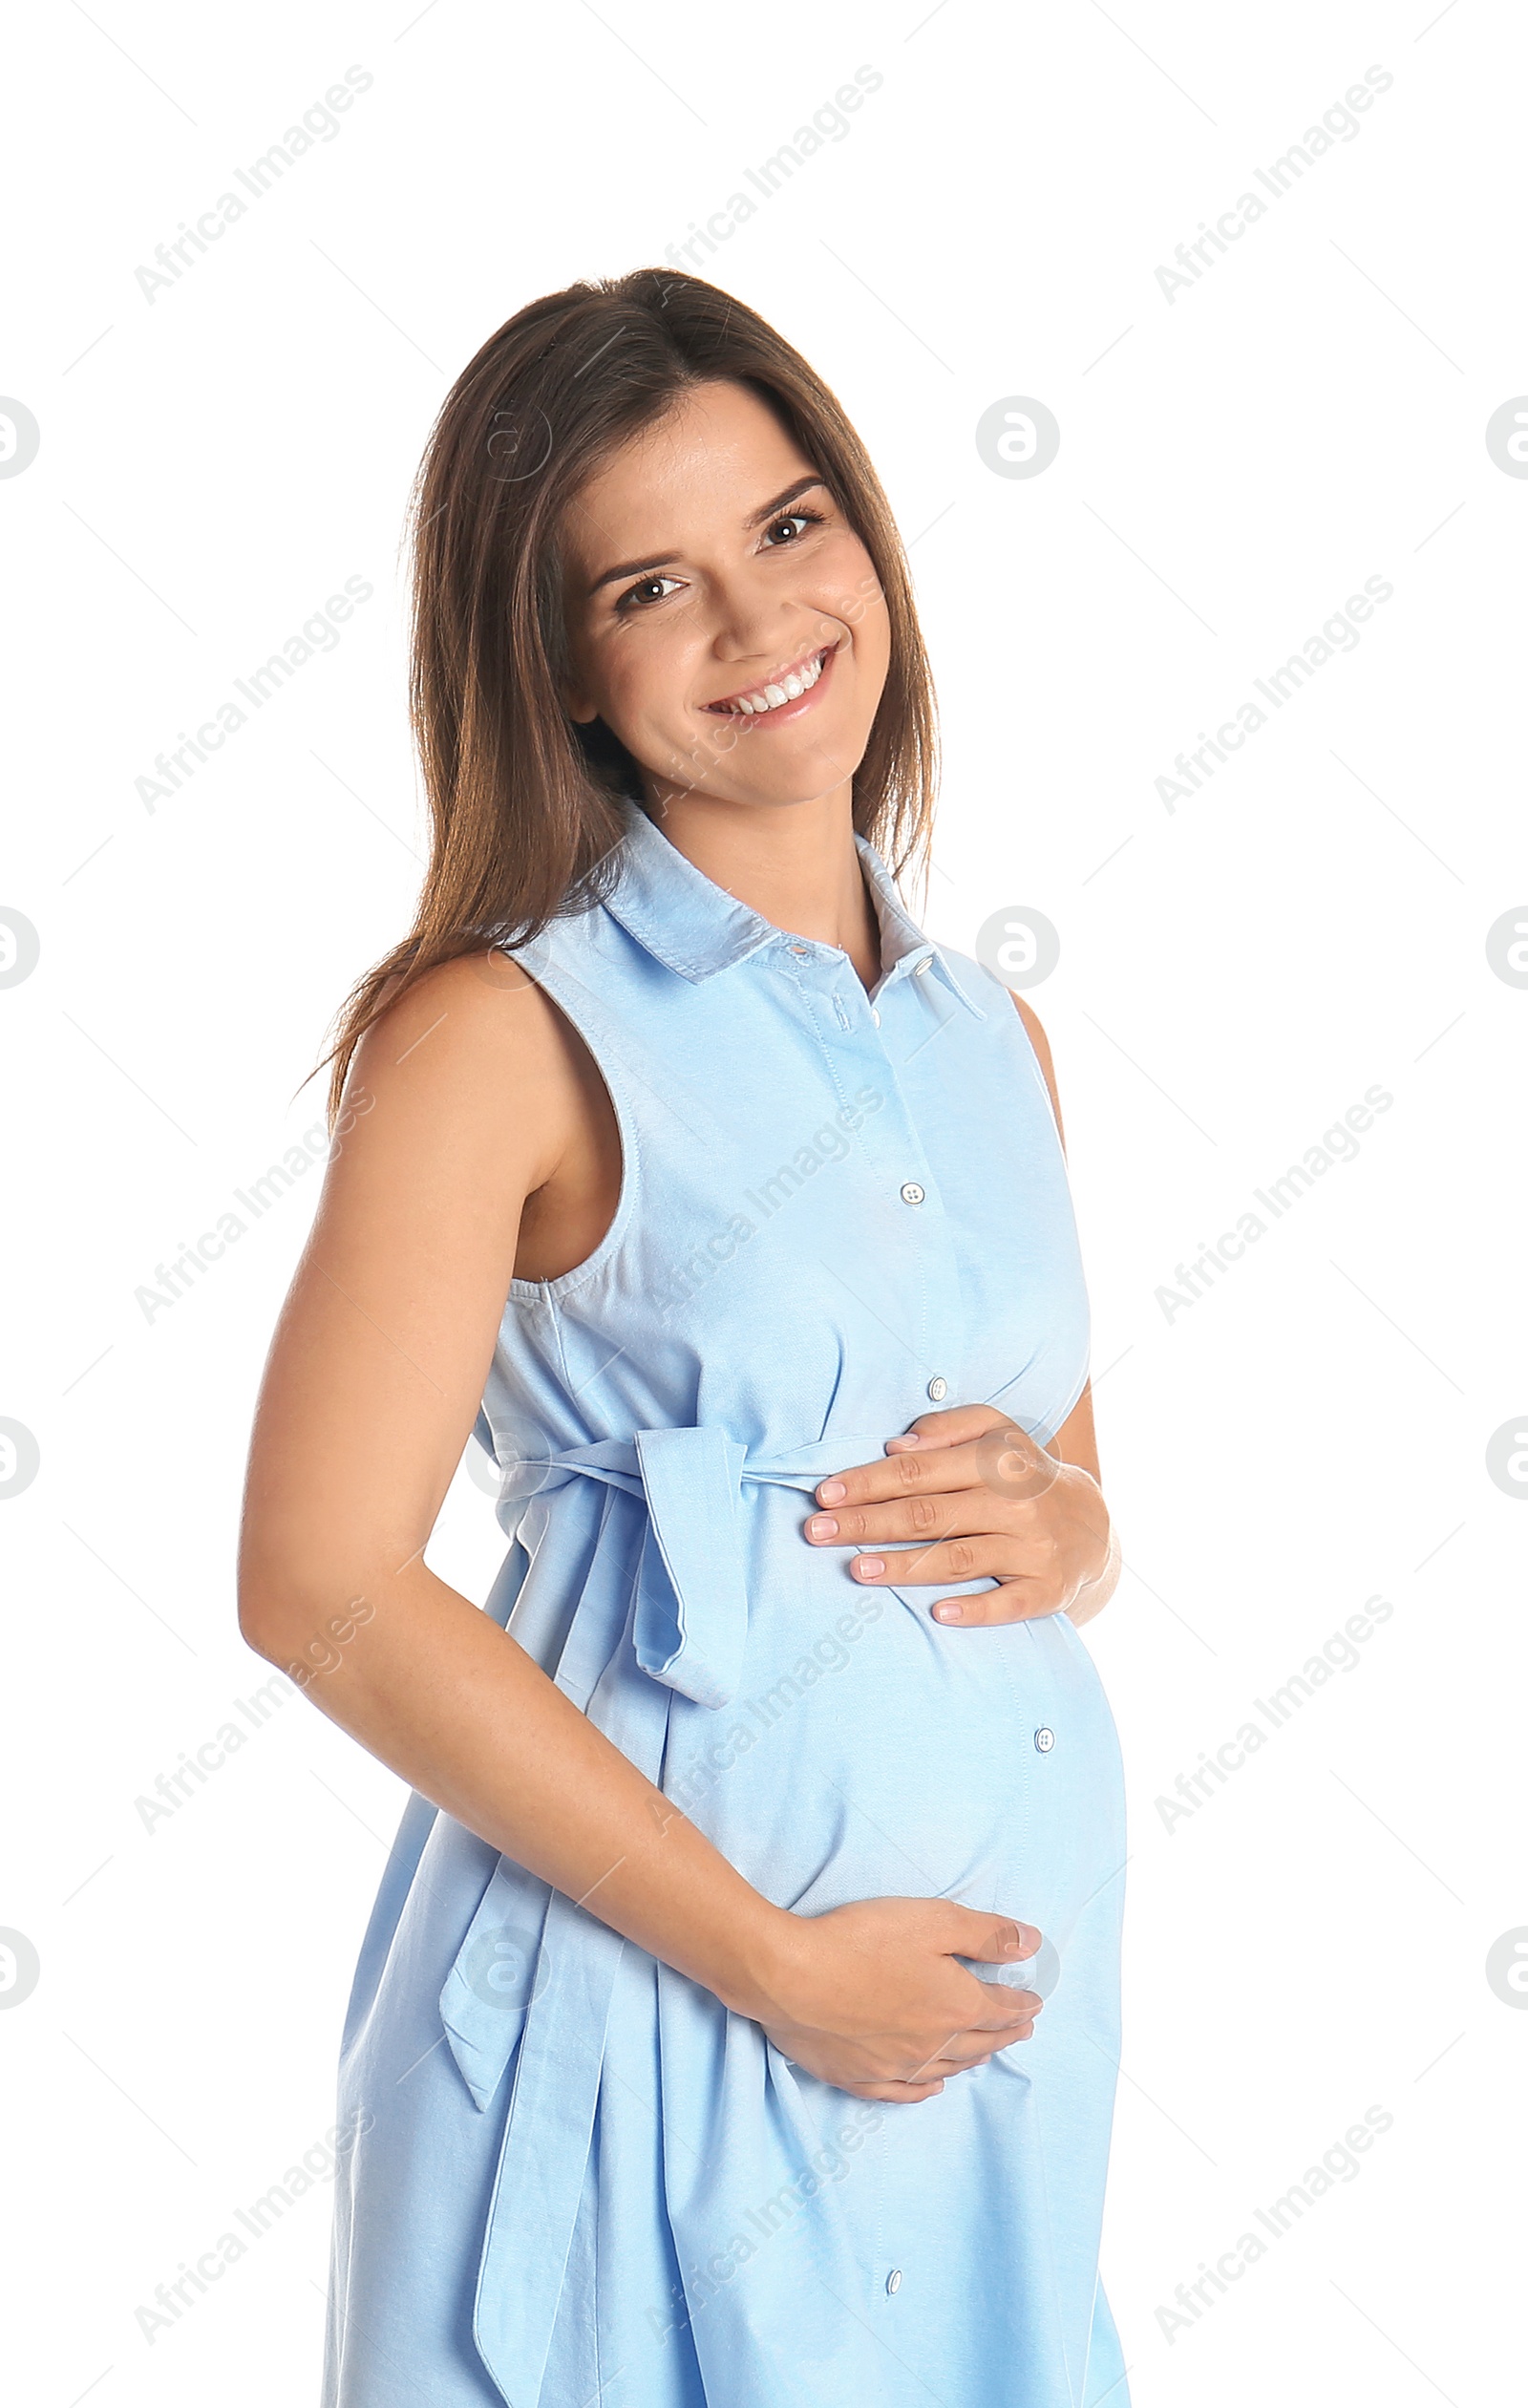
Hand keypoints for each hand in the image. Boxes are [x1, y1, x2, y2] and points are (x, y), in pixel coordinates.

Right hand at [756, 1897, 1044, 2101]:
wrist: (790, 1976)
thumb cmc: (861, 1940)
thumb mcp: (933, 1920)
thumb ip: (985, 1934)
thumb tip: (1033, 1943)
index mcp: (955, 2006)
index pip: (1000, 2009)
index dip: (1021, 2004)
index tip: (1034, 2003)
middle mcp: (932, 2045)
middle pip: (979, 2043)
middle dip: (1004, 2034)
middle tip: (1020, 2029)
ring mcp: (895, 2066)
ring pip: (946, 2069)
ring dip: (972, 2060)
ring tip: (985, 2053)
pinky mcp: (858, 2077)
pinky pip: (904, 2093)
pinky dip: (925, 2091)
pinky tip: (933, 2089)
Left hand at [805, 1402, 1114, 1623]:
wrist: (1092, 1525)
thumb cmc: (1023, 1475)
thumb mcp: (998, 1433)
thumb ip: (951, 1427)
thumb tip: (898, 1443)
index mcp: (996, 1461)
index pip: (919, 1470)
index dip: (868, 1481)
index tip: (825, 1495)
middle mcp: (1015, 1502)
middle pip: (928, 1514)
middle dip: (868, 1523)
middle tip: (816, 1533)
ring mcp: (1032, 1548)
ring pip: (958, 1558)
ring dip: (904, 1566)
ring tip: (856, 1569)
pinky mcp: (1046, 1589)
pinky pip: (1008, 1603)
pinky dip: (976, 1609)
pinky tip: (939, 1614)